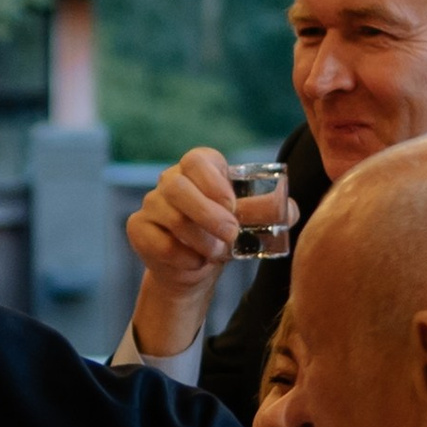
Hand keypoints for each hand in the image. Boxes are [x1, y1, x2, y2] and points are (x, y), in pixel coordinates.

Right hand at [123, 149, 290, 357]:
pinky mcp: (139, 228)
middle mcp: (171, 180)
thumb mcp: (253, 221)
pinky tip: (196, 261)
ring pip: (172, 219)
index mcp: (198, 168)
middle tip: (231, 234)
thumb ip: (274, 213)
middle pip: (177, 187)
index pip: (197, 160)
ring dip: (202, 241)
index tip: (232, 204)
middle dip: (208, 214)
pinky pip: (161, 244)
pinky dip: (185, 258)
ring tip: (219, 252)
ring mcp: (151, 203)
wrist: (196, 266)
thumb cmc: (226, 234)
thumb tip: (287, 210)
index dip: (212, 181)